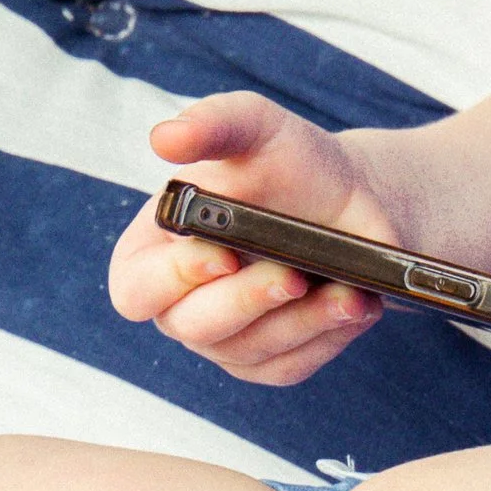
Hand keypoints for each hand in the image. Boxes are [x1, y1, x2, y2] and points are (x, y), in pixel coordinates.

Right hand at [109, 97, 400, 386]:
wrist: (350, 200)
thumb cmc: (288, 161)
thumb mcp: (254, 127)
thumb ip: (211, 125)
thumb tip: (164, 137)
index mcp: (153, 251)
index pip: (135, 289)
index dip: (172, 279)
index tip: (221, 254)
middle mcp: (180, 303)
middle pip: (194, 327)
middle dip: (247, 300)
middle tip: (294, 275)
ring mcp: (225, 339)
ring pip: (250, 350)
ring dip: (301, 321)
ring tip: (347, 292)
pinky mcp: (271, 361)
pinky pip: (290, 365)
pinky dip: (326, 337)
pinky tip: (355, 304)